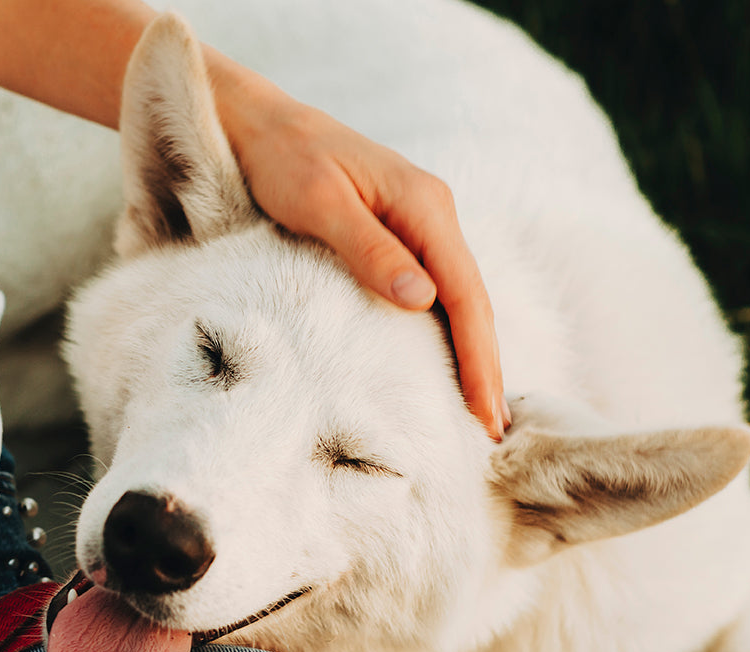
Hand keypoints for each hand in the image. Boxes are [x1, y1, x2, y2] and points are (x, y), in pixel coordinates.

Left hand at [215, 72, 508, 438]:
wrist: (259, 123)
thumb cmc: (282, 159)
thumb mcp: (320, 204)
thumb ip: (370, 250)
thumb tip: (423, 300)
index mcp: (424, 205)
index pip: (465, 294)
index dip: (479, 356)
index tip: (485, 410)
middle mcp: (432, 212)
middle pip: (471, 300)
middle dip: (485, 365)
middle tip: (490, 431)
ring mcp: (417, 221)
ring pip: (456, 296)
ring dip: (469, 351)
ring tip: (474, 409)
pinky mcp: (396, 231)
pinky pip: (432, 287)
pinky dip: (444, 328)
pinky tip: (441, 361)